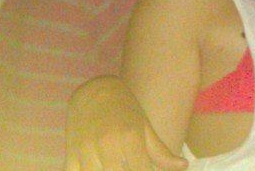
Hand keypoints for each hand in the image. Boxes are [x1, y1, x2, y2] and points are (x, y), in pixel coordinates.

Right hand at [65, 76, 187, 170]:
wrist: (94, 91)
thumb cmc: (126, 111)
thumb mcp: (145, 128)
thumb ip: (161, 152)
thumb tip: (184, 166)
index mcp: (131, 137)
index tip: (146, 170)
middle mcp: (108, 143)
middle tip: (130, 166)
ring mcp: (86, 149)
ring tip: (115, 165)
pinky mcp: (70, 154)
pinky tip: (97, 169)